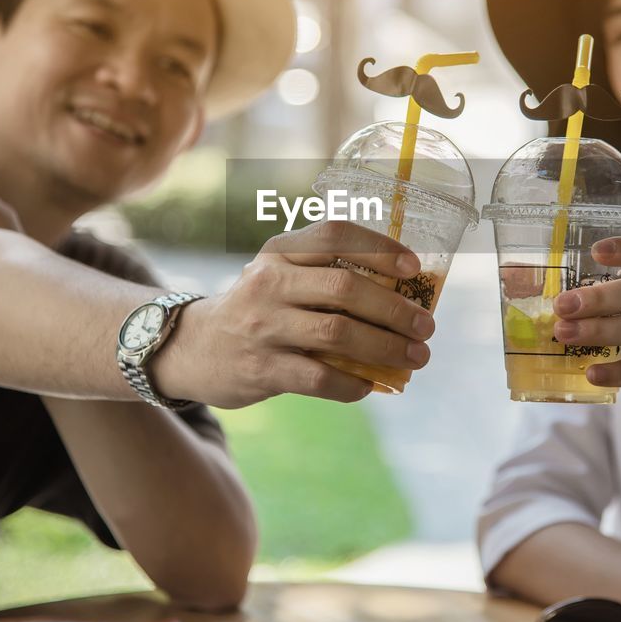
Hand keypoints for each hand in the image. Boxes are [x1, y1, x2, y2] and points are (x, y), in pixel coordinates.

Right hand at [160, 220, 436, 408]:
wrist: (194, 349)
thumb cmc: (260, 309)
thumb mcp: (282, 276)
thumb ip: (328, 276)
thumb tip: (405, 295)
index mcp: (281, 252)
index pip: (335, 235)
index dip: (380, 248)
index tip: (414, 267)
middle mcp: (270, 283)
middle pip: (344, 288)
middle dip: (395, 309)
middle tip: (426, 326)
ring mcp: (264, 327)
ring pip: (337, 335)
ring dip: (386, 348)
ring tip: (416, 357)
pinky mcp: (262, 369)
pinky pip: (320, 378)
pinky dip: (354, 384)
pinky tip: (372, 386)